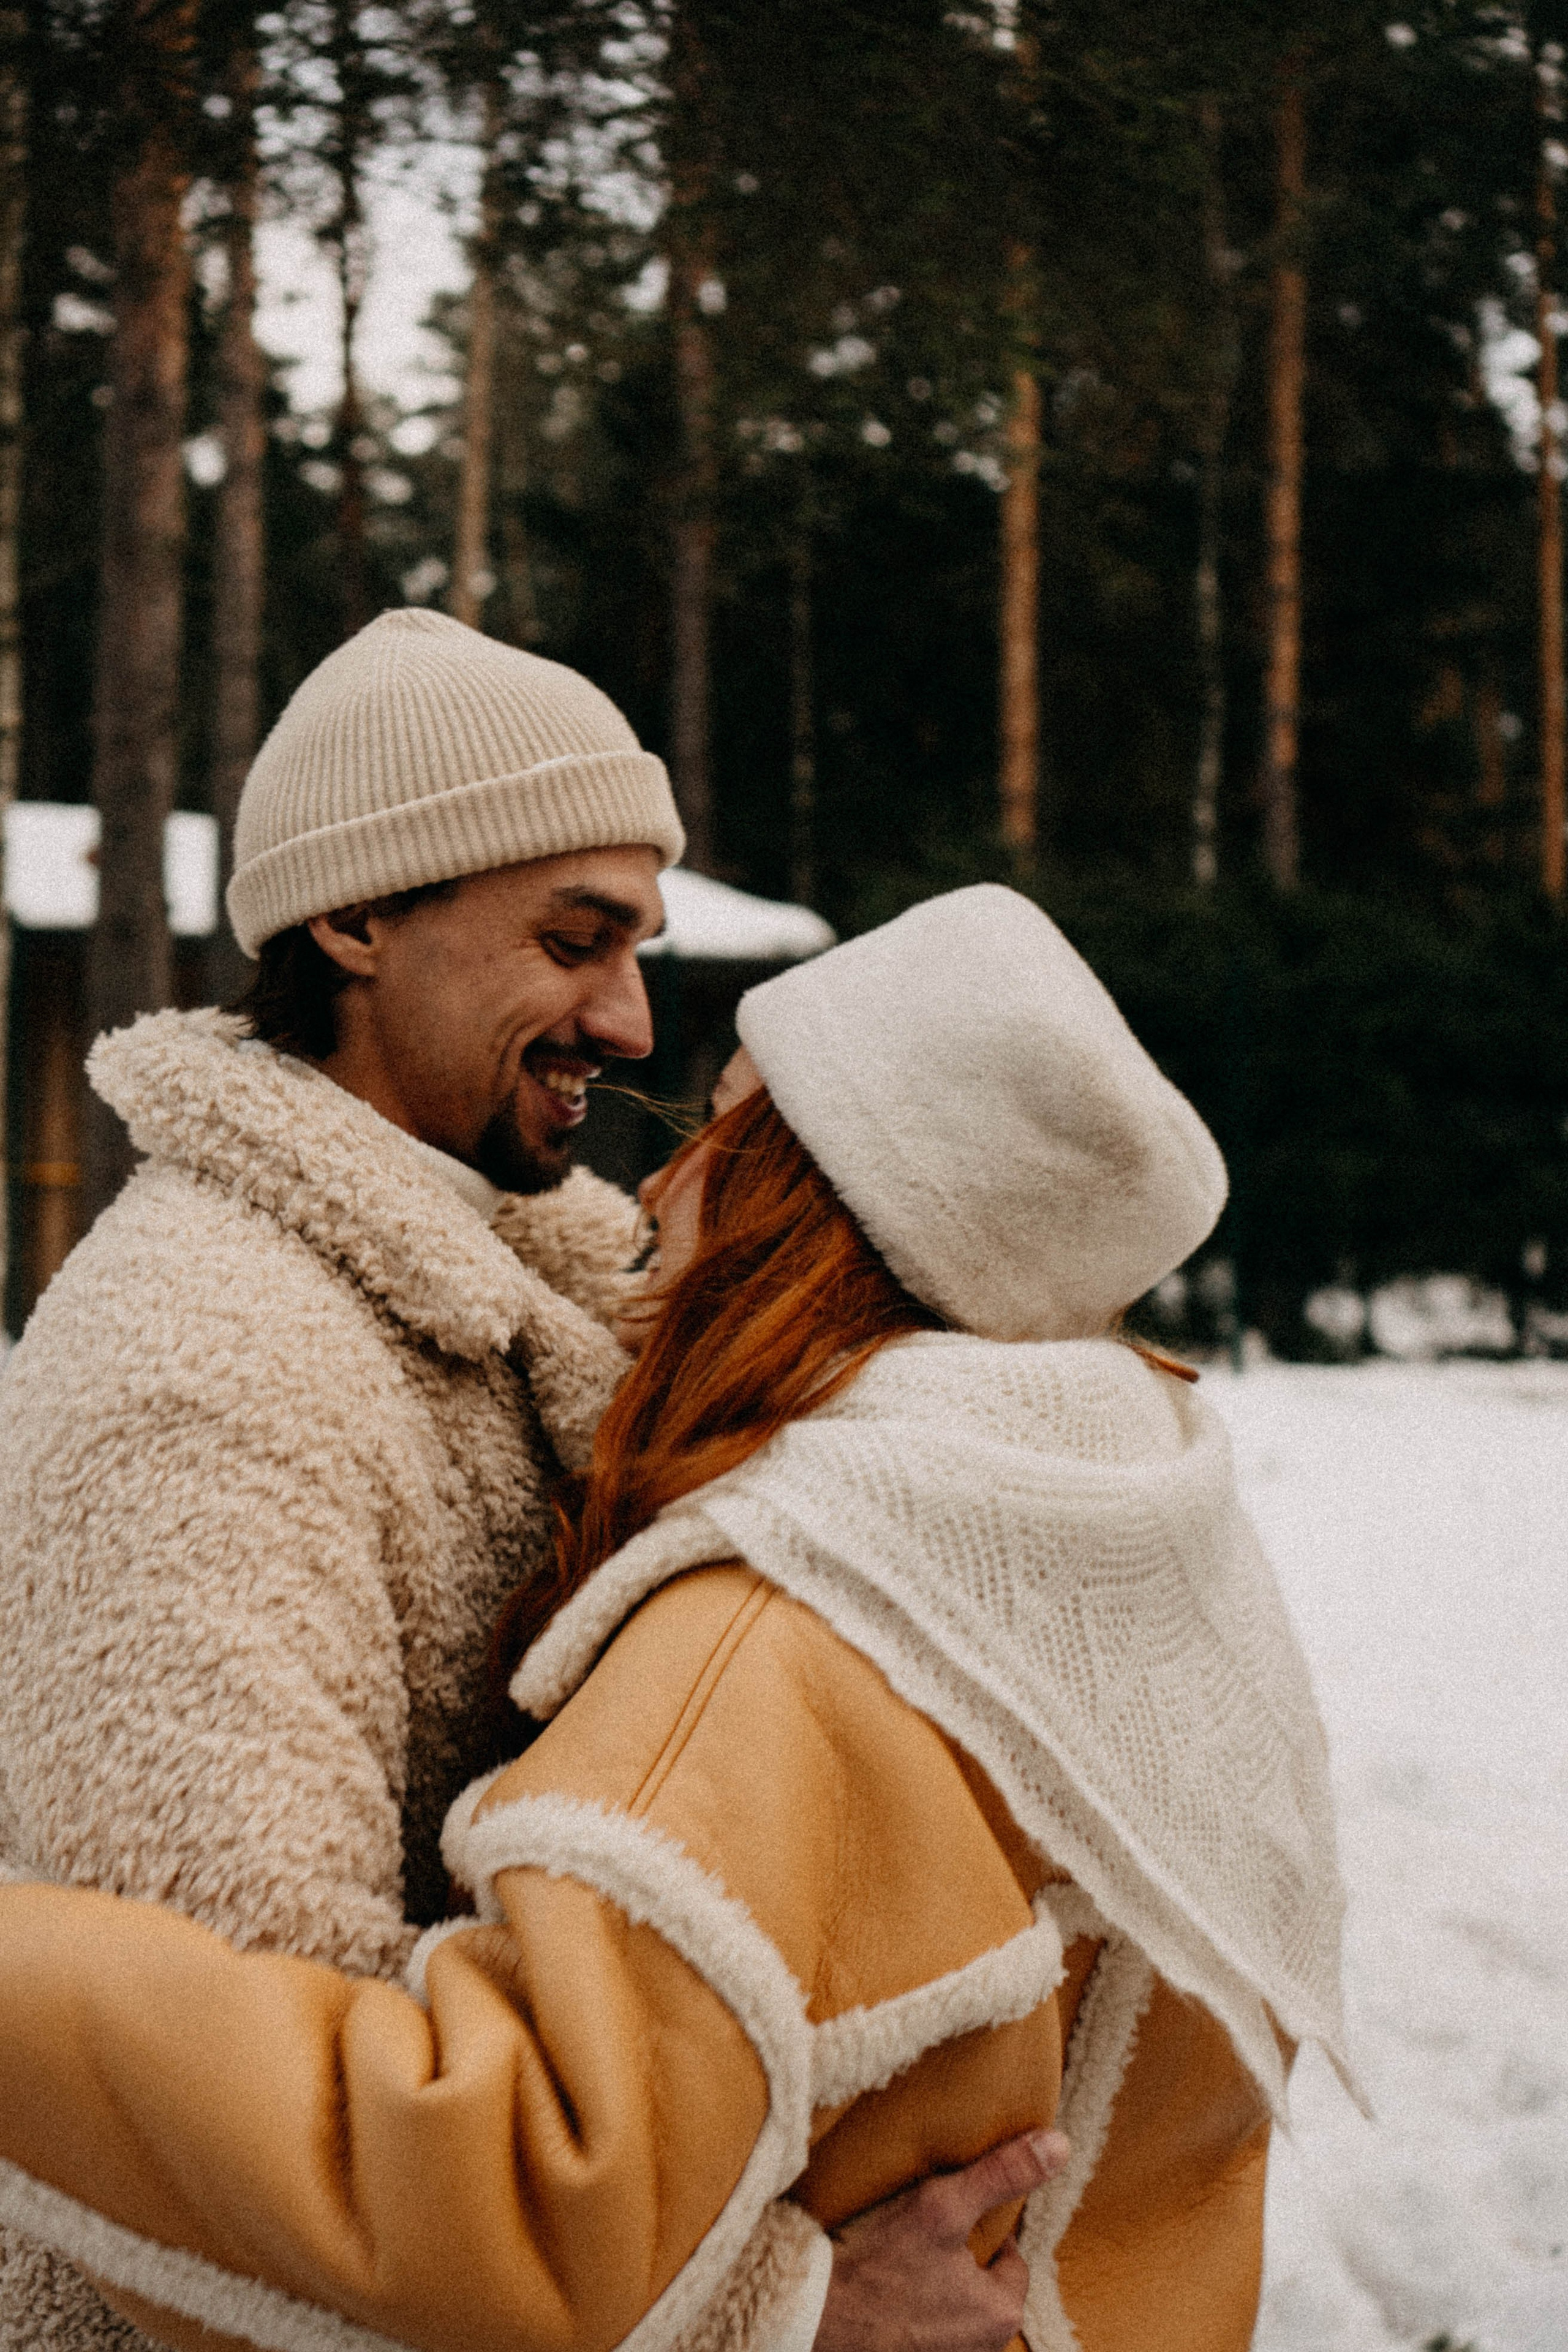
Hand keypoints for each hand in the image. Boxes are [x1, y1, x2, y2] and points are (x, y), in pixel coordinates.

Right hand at [814, 2129, 1070, 2351]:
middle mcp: (981, 2348)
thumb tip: (1059, 2144)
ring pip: (953, 2300)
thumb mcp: (943, 2206)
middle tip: (922, 2229)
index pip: (1012, 2253)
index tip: (950, 2209)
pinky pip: (926, 2320)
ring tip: (901, 2254)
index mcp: (1001, 2313)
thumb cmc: (877, 2265)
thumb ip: (1002, 2174)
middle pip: (982, 2278)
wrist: (812, 2316)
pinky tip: (887, 2281)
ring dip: (934, 2277)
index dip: (982, 2223)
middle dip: (957, 2253)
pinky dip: (913, 2300)